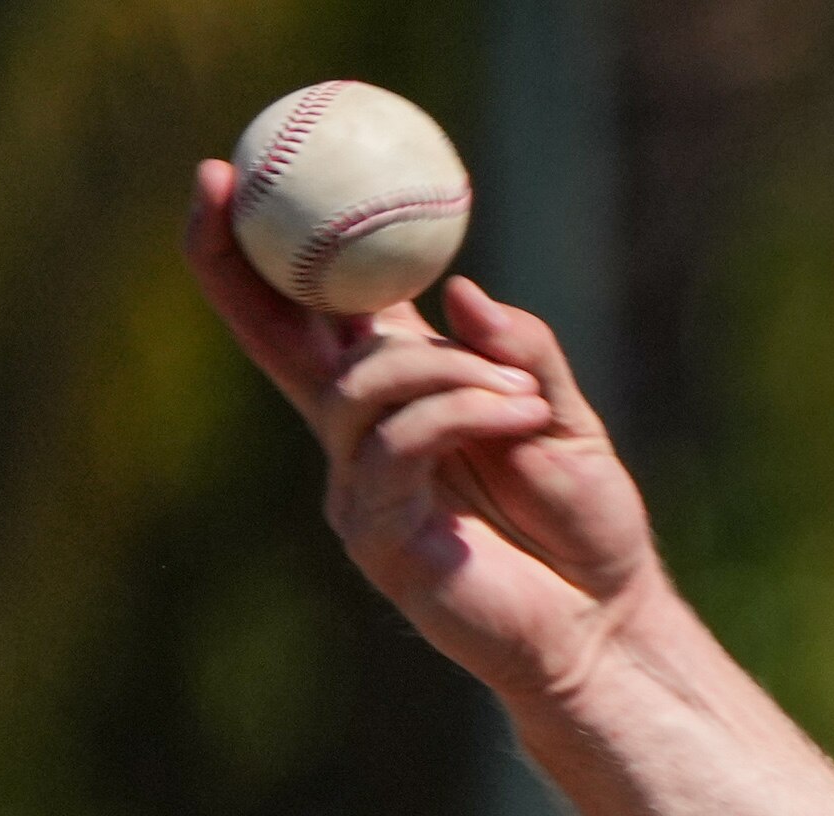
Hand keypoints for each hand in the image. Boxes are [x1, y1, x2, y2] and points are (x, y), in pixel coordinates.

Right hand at [180, 158, 658, 702]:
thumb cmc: (585, 521)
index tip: (227, 172)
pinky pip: (397, 443)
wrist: (607, 623)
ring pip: (360, 387)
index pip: (309, 312)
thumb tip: (460, 290)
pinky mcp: (375, 533)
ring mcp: (359, 484)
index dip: (258, 247)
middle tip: (226, 190)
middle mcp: (360, 434)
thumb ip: (521, 352)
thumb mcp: (564, 415)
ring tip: (523, 395)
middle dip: (237, 261)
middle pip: (272, 337)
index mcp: (395, 391)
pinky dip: (461, 412)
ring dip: (445, 370)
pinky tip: (521, 415)